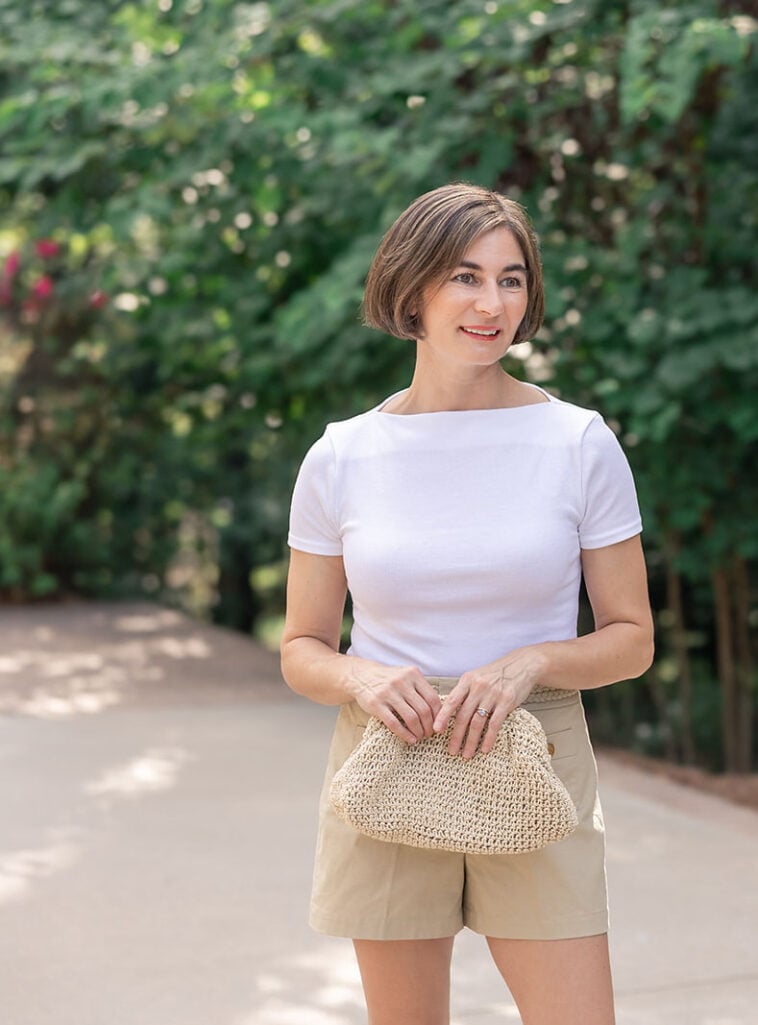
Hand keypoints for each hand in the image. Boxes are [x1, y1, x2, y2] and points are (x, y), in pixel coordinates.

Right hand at [345, 663, 442, 743]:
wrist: (361, 676)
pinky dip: (405, 734)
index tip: (439, 725)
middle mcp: (401, 681)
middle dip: (429, 726)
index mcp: (412, 674)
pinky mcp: (376, 704)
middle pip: (424, 710)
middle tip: (429, 734)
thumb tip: (440, 711)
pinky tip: (410, 739)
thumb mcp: (406, 676)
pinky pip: (394, 723)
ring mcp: (388, 692)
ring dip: (419, 732)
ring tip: (420, 737)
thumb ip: (421, 689)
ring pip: (411, 718)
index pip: (433, 698)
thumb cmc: (389, 680)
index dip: (439, 715)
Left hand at [433, 647, 549, 757]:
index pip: (452, 701)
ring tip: (466, 754)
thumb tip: (448, 710)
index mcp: (467, 680)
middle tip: (451, 751)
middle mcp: (478, 687)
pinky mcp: (507, 702)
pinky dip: (489, 738)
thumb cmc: (496, 673)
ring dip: (471, 741)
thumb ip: (464, 691)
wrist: (522, 664)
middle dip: (456, 736)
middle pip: (463, 716)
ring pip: (477, 723)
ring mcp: (493, 695)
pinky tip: (484, 749)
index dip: (442, 717)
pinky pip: (495, 724)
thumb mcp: (476, 676)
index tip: (436, 730)